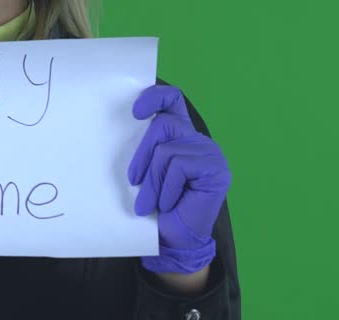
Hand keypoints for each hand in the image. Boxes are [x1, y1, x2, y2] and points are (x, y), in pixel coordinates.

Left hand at [126, 85, 230, 275]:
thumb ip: (145, 147)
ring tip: (149, 203)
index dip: (154, 96)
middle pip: (162, 124)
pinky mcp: (216, 170)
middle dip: (142, 155)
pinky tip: (169, 204)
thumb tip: (122, 124)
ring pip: (166, 149)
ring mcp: (210, 153)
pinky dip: (167, 189)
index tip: (135, 112)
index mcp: (180, 135)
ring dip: (152, 180)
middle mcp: (197, 140)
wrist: (174, 242)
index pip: (172, 99)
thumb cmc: (157, 206)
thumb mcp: (146, 171)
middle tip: (134, 182)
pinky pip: (179, 166)